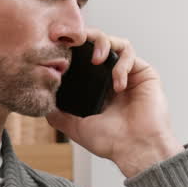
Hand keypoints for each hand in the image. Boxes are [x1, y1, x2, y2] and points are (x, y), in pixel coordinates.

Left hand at [46, 29, 183, 177]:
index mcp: (96, 88)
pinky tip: (118, 85)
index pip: (83, 58)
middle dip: (87, 38)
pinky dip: (121, 65)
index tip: (60, 48)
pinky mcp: (144, 72)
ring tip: (96, 59)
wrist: (136, 148)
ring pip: (115, 42)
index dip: (72, 50)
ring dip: (103, 44)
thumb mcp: (75, 127)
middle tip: (76, 44)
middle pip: (99, 43)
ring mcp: (129, 74)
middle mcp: (112, 78)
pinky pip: (130, 54)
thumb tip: (43, 104)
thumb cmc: (111, 142)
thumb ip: (59, 114)